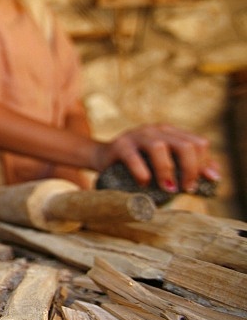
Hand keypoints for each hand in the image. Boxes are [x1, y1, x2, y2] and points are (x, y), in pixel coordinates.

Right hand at [95, 124, 219, 192]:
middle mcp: (156, 130)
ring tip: (168, 190)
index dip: (203, 164)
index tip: (202, 183)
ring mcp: (136, 135)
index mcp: (170, 132)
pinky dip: (142, 173)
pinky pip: (133, 158)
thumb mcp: (166, 161)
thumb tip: (215, 175)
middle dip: (190, 170)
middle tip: (186, 189)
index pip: (198, 143)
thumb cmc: (140, 163)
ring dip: (167, 172)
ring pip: (159, 148)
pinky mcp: (119, 145)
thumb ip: (189, 165)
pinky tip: (144, 184)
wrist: (104, 157)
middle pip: (184, 145)